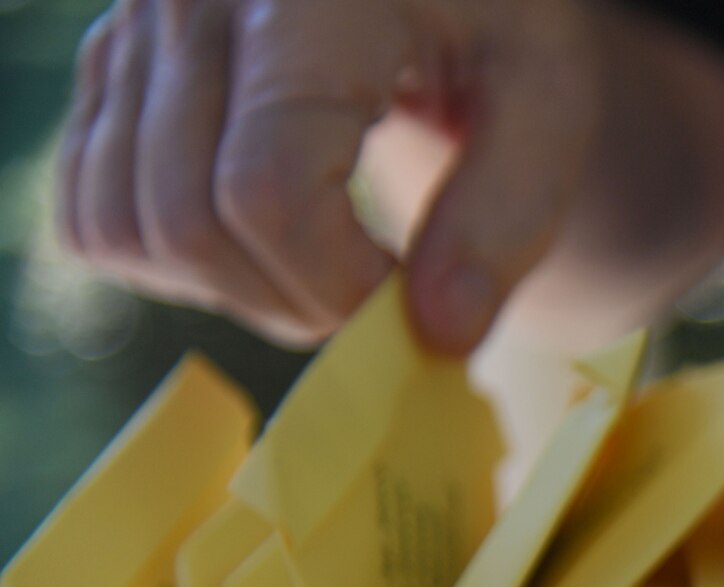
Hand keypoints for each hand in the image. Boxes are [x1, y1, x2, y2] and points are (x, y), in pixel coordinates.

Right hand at [55, 0, 607, 352]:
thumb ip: (508, 214)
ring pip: (124, 228)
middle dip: (291, 300)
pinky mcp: (108, 65)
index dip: (337, 283)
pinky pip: (92, 212)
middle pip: (188, 222)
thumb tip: (438, 336)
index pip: (267, 190)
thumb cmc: (498, 22)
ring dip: (232, 290)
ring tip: (326, 256)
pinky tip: (264, 235)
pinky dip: (173, 262)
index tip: (407, 281)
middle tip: (375, 284)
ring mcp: (132, 28)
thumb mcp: (549, 99)